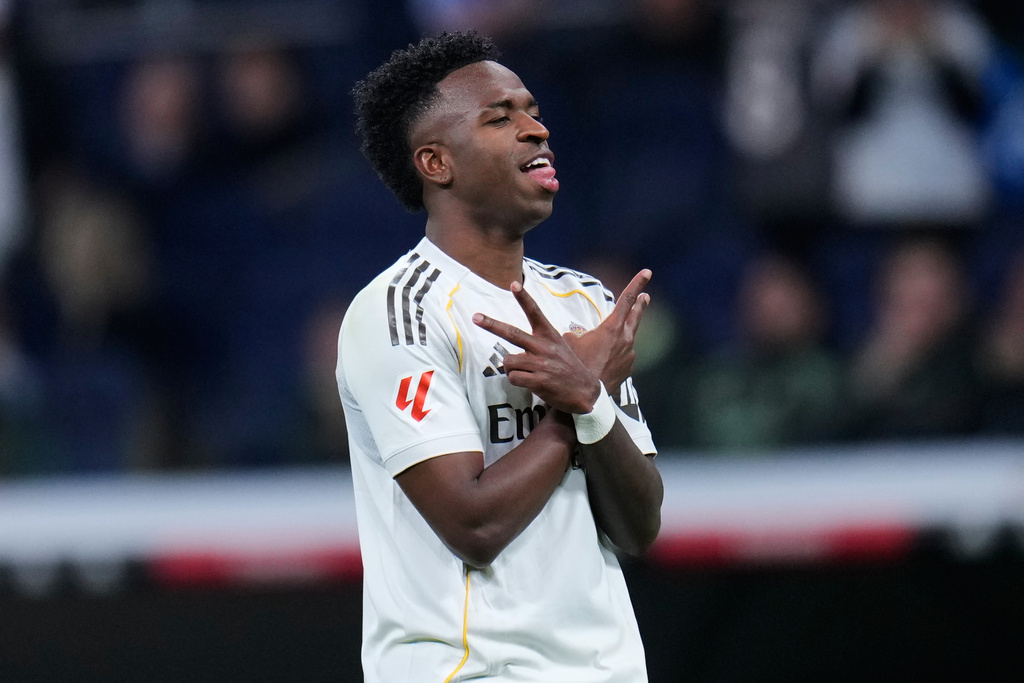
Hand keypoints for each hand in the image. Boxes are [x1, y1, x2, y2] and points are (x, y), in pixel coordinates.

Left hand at [473, 281, 600, 413]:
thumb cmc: (569, 369)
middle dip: (491, 324)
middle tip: (475, 317)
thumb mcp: (560, 347)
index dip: (524, 297)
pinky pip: (513, 378)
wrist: (586, 392)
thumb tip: (522, 343)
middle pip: (512, 333)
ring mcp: (541, 364)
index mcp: (550, 335)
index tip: (513, 284)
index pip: (535, 312)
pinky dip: (516, 380)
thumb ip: (542, 341)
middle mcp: (544, 347)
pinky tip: (529, 383)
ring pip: (508, 361)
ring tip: (525, 373)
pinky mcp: (539, 381)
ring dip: (511, 368)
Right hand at [563, 269, 650, 395]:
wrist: (589, 395)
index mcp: (612, 328)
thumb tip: (575, 335)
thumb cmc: (577, 366)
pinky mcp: (628, 368)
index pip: (627, 300)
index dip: (637, 284)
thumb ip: (576, 334)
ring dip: (622, 335)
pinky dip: (617, 354)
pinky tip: (606, 361)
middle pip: (636, 316)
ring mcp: (629, 355)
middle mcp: (626, 339)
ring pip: (628, 338)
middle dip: (640, 304)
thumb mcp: (570, 343)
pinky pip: (624, 355)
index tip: (647, 273)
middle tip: (646, 296)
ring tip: (612, 338)